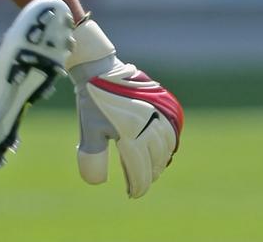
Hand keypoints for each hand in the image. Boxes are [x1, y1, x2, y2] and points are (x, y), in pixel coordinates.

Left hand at [67, 19, 183, 198]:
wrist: (99, 68)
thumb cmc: (92, 101)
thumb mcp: (89, 130)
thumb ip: (93, 155)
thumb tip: (96, 181)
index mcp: (132, 132)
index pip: (140, 168)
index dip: (137, 185)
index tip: (133, 194)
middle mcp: (151, 123)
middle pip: (156, 159)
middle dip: (149, 173)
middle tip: (141, 182)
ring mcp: (161, 112)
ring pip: (167, 146)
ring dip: (160, 160)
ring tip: (152, 169)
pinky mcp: (166, 103)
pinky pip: (173, 129)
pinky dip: (169, 142)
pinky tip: (163, 150)